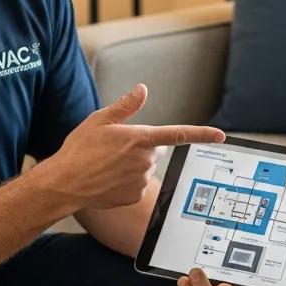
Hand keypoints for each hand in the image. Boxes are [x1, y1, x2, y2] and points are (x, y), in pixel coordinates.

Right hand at [40, 84, 224, 210]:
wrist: (63, 185)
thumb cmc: (79, 150)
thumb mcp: (99, 120)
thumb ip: (125, 106)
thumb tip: (143, 89)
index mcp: (140, 138)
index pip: (178, 134)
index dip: (202, 134)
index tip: (221, 135)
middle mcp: (145, 160)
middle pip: (155, 149)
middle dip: (142, 147)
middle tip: (115, 148)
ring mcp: (141, 180)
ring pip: (145, 166)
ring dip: (133, 164)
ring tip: (106, 164)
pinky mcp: (135, 195)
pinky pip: (137, 184)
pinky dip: (126, 180)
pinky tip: (108, 179)